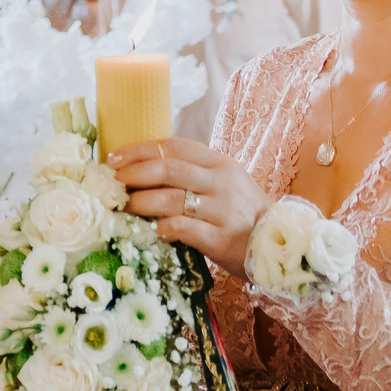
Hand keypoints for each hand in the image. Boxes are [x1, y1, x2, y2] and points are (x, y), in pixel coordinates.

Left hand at [110, 136, 271, 276]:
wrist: (278, 243)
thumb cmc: (242, 213)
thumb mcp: (223, 183)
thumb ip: (191, 173)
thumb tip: (141, 170)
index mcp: (219, 163)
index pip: (174, 147)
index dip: (139, 150)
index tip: (114, 159)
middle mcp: (222, 182)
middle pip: (168, 169)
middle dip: (133, 174)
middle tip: (113, 184)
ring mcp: (223, 210)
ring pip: (171, 199)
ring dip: (140, 202)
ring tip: (124, 208)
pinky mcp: (221, 238)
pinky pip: (183, 228)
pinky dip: (162, 228)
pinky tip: (152, 230)